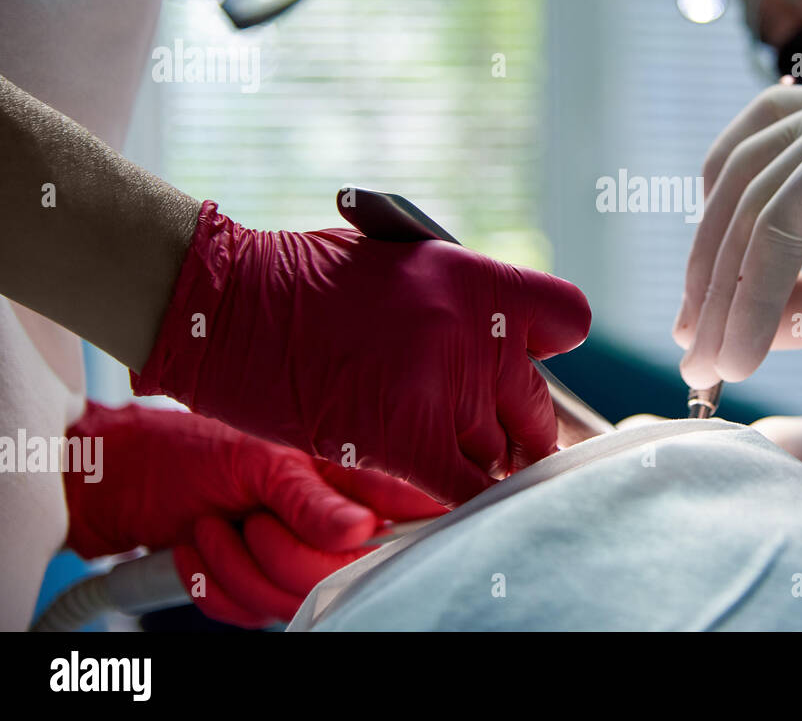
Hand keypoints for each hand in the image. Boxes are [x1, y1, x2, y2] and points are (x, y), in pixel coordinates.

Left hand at [63, 401, 445, 626]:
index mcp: (352, 474)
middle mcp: (337, 517)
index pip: (418, 508)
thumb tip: (361, 530)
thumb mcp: (254, 461)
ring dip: (236, 570)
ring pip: (296, 601)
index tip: (369, 536)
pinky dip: (215, 587)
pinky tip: (201, 549)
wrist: (119, 480)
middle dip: (281, 557)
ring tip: (212, 528)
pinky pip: (253, 615)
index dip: (409, 531)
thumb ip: (311, 498)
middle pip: (347, 574)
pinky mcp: (263, 586)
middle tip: (250, 521)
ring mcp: (301, 555)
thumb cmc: (187, 450)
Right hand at [131, 202, 591, 506]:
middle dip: (514, 425)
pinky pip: (467, 488)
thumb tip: (508, 346)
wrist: (226, 305)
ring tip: (432, 447)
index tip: (528, 359)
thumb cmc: (305, 283)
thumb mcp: (405, 264)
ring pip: (501, 454)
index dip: (549, 346)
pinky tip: (430, 479)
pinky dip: (458, 494)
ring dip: (476, 460)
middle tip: (479, 428)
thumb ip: (463, 305)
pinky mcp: (409, 442)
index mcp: (477, 279)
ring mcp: (447, 389)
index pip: (569, 320)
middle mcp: (476, 333)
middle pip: (538, 405)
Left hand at [674, 58, 801, 385]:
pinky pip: (779, 217)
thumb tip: (737, 319)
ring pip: (752, 188)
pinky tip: (742, 351)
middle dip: (705, 256)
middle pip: (744, 161)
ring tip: (709, 357)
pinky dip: (749, 287)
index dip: (725, 234)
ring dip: (717, 278)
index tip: (706, 320)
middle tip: (692, 341)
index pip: (772, 155)